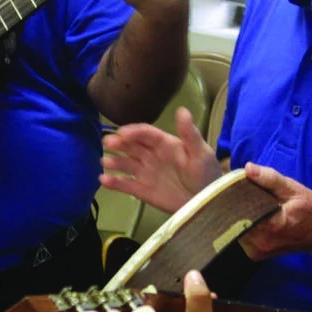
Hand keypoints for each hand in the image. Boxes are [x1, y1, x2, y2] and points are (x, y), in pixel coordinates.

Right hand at [100, 107, 222, 212]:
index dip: (134, 132)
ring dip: (114, 162)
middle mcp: (152, 156)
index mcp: (165, 144)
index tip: (122, 132)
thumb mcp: (201, 152)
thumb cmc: (207, 174)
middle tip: (107, 143)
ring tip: (105, 161)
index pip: (146, 134)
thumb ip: (189, 133)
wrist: (208, 201)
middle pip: (131, 146)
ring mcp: (146, 173)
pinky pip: (126, 185)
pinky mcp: (143, 191)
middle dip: (118, 143)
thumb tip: (182, 110)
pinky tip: (104, 180)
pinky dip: (114, 183)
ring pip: (126, 164)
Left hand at [237, 162, 311, 260]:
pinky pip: (241, 235)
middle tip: (240, 191)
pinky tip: (251, 216)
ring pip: (235, 228)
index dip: (234, 196)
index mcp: (271, 225)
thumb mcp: (294, 189)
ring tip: (247, 203)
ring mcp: (257, 251)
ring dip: (238, 215)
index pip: (240, 209)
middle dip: (235, 204)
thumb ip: (270, 179)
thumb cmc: (311, 210)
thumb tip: (248, 168)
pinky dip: (242, 224)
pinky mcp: (255, 254)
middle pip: (234, 220)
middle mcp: (261, 242)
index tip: (235, 184)